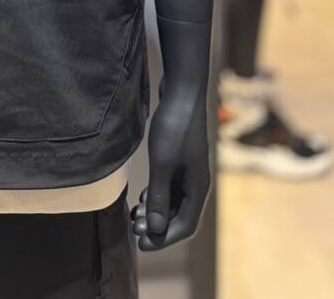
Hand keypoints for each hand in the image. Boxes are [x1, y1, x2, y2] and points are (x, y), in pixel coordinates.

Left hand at [132, 77, 210, 250]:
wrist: (181, 90)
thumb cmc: (173, 126)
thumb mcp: (162, 164)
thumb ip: (160, 197)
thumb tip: (155, 229)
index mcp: (198, 187)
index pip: (185, 226)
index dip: (164, 239)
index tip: (142, 244)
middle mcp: (196, 182)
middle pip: (179, 215)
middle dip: (158, 226)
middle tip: (134, 228)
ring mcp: (189, 170)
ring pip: (174, 202)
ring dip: (156, 212)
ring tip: (134, 216)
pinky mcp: (180, 159)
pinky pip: (170, 187)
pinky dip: (157, 196)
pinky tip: (142, 198)